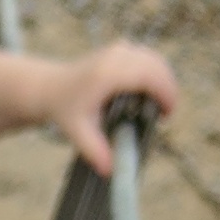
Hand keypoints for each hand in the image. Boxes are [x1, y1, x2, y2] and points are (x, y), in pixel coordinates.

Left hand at [41, 40, 178, 172]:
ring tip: (157, 107)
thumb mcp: (77, 132)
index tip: (166, 116)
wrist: (51, 87)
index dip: (165, 93)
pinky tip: (150, 94)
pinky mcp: (124, 47)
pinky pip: (150, 58)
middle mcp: (117, 55)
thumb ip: (95, 151)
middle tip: (164, 115)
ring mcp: (121, 48)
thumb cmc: (66, 109)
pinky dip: (156, 75)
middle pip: (158, 66)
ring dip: (164, 82)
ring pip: (157, 60)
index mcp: (109, 73)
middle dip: (168, 89)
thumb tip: (110, 171)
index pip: (149, 77)